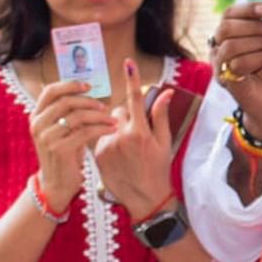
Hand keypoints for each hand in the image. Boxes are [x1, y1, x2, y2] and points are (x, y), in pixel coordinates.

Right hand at [29, 80, 117, 211]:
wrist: (56, 183)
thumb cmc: (65, 152)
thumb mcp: (62, 129)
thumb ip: (68, 111)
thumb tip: (86, 89)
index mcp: (36, 116)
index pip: (50, 91)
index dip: (71, 85)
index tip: (89, 86)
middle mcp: (37, 125)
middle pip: (66, 101)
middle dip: (89, 101)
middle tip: (105, 106)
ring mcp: (47, 137)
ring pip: (78, 116)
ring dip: (99, 116)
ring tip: (113, 119)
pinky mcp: (59, 149)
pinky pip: (85, 132)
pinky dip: (102, 128)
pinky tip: (113, 129)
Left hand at [94, 59, 175, 220]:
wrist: (144, 198)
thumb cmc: (159, 170)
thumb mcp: (165, 142)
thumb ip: (161, 116)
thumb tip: (166, 93)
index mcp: (140, 132)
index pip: (136, 99)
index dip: (132, 79)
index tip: (128, 63)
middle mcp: (120, 137)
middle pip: (119, 111)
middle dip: (127, 115)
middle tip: (137, 133)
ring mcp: (106, 146)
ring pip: (107, 124)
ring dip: (115, 128)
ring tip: (127, 148)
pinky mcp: (96, 154)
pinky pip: (99, 136)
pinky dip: (107, 139)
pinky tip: (118, 154)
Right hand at [210, 3, 261, 139]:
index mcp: (231, 35)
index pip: (229, 14)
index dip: (247, 9)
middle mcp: (220, 48)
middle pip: (226, 27)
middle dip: (254, 26)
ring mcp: (220, 65)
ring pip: (230, 46)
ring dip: (258, 43)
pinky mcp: (226, 81)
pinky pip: (236, 65)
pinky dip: (258, 58)